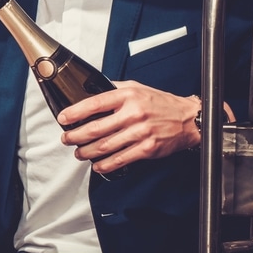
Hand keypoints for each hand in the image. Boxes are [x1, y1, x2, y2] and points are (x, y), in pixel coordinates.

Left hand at [58, 81, 200, 173]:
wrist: (189, 119)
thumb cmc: (161, 103)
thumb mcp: (136, 87)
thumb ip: (114, 89)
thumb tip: (91, 89)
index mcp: (127, 96)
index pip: (94, 103)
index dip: (75, 112)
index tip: (64, 118)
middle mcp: (133, 114)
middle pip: (96, 128)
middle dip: (76, 136)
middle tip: (67, 139)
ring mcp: (140, 132)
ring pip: (106, 146)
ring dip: (87, 152)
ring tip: (79, 152)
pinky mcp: (147, 148)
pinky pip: (121, 159)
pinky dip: (106, 164)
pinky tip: (97, 165)